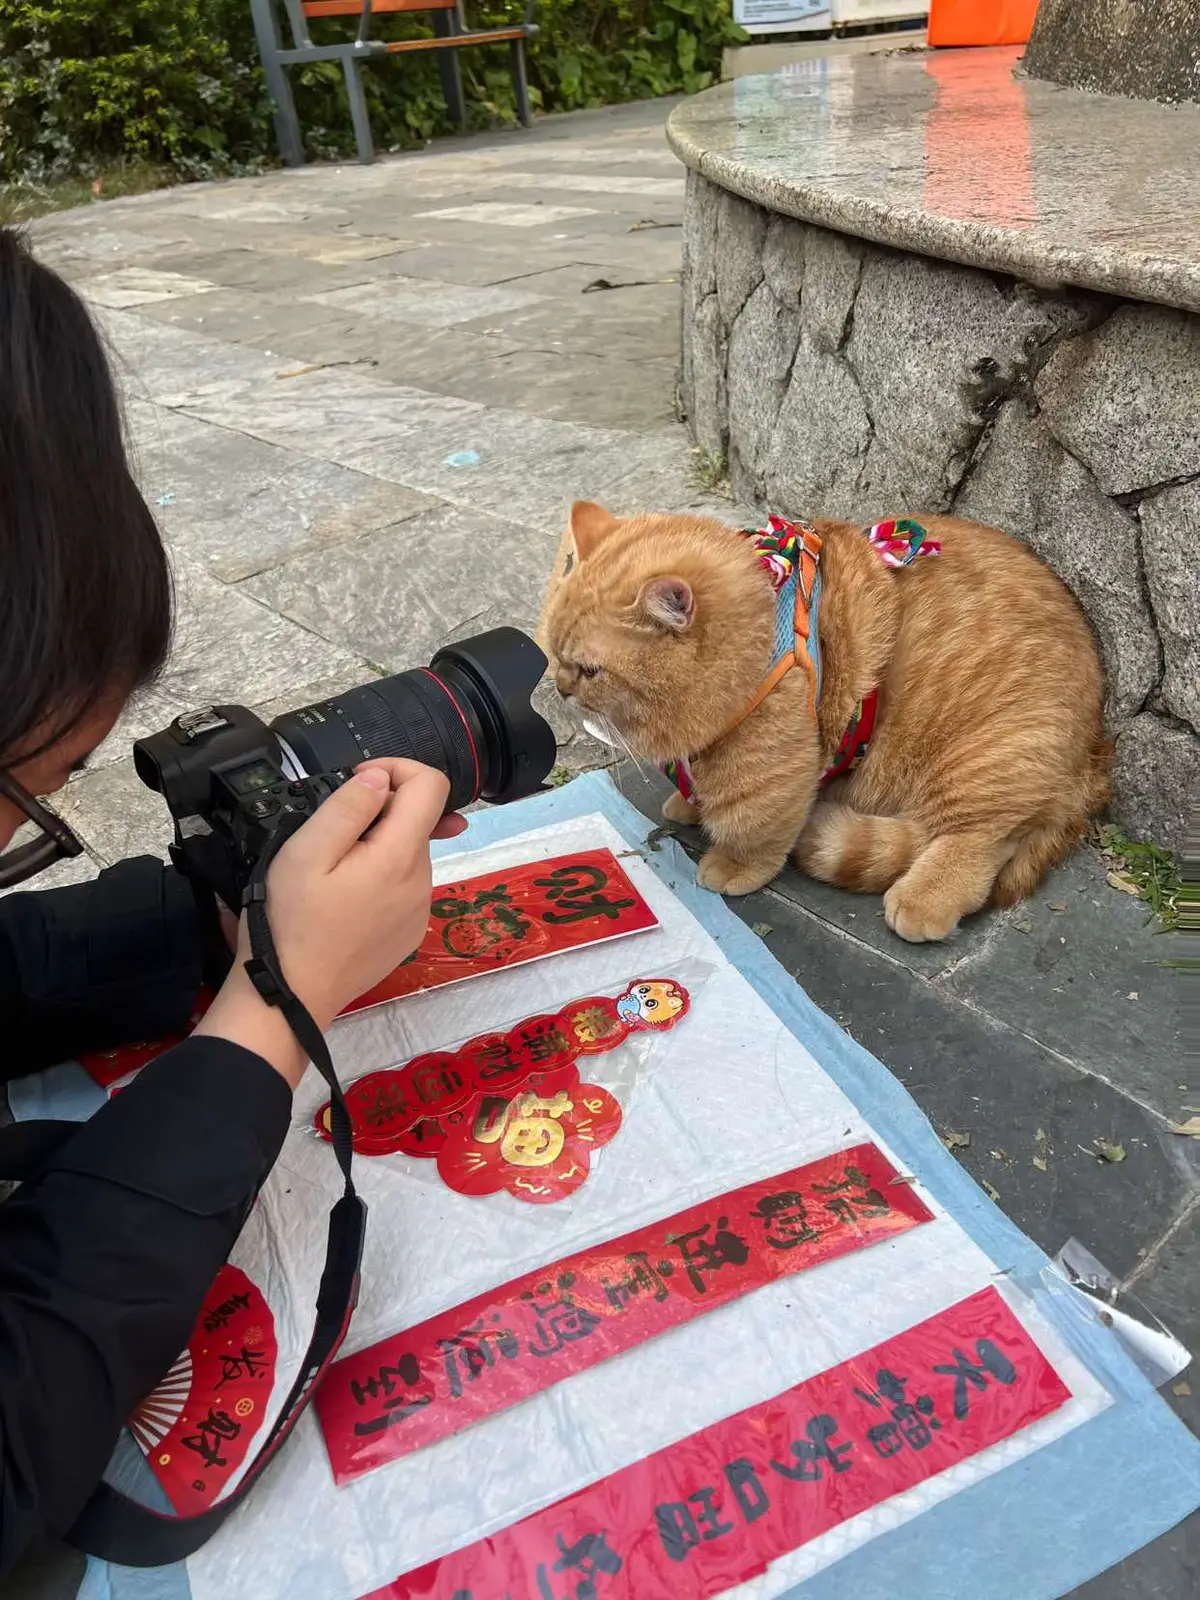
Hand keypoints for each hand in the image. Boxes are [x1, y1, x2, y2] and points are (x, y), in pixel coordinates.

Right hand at [196, 761, 465, 1085]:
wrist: (291, 995)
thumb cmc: (291, 923)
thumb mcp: (305, 853)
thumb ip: (347, 808)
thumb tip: (379, 779)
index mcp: (400, 857)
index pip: (432, 785)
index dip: (395, 770)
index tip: (355, 786)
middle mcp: (422, 882)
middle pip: (418, 819)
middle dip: (380, 812)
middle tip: (330, 835)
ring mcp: (420, 909)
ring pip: (409, 852)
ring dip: (378, 845)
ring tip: (332, 872)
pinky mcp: (410, 930)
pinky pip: (404, 885)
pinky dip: (380, 876)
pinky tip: (344, 898)